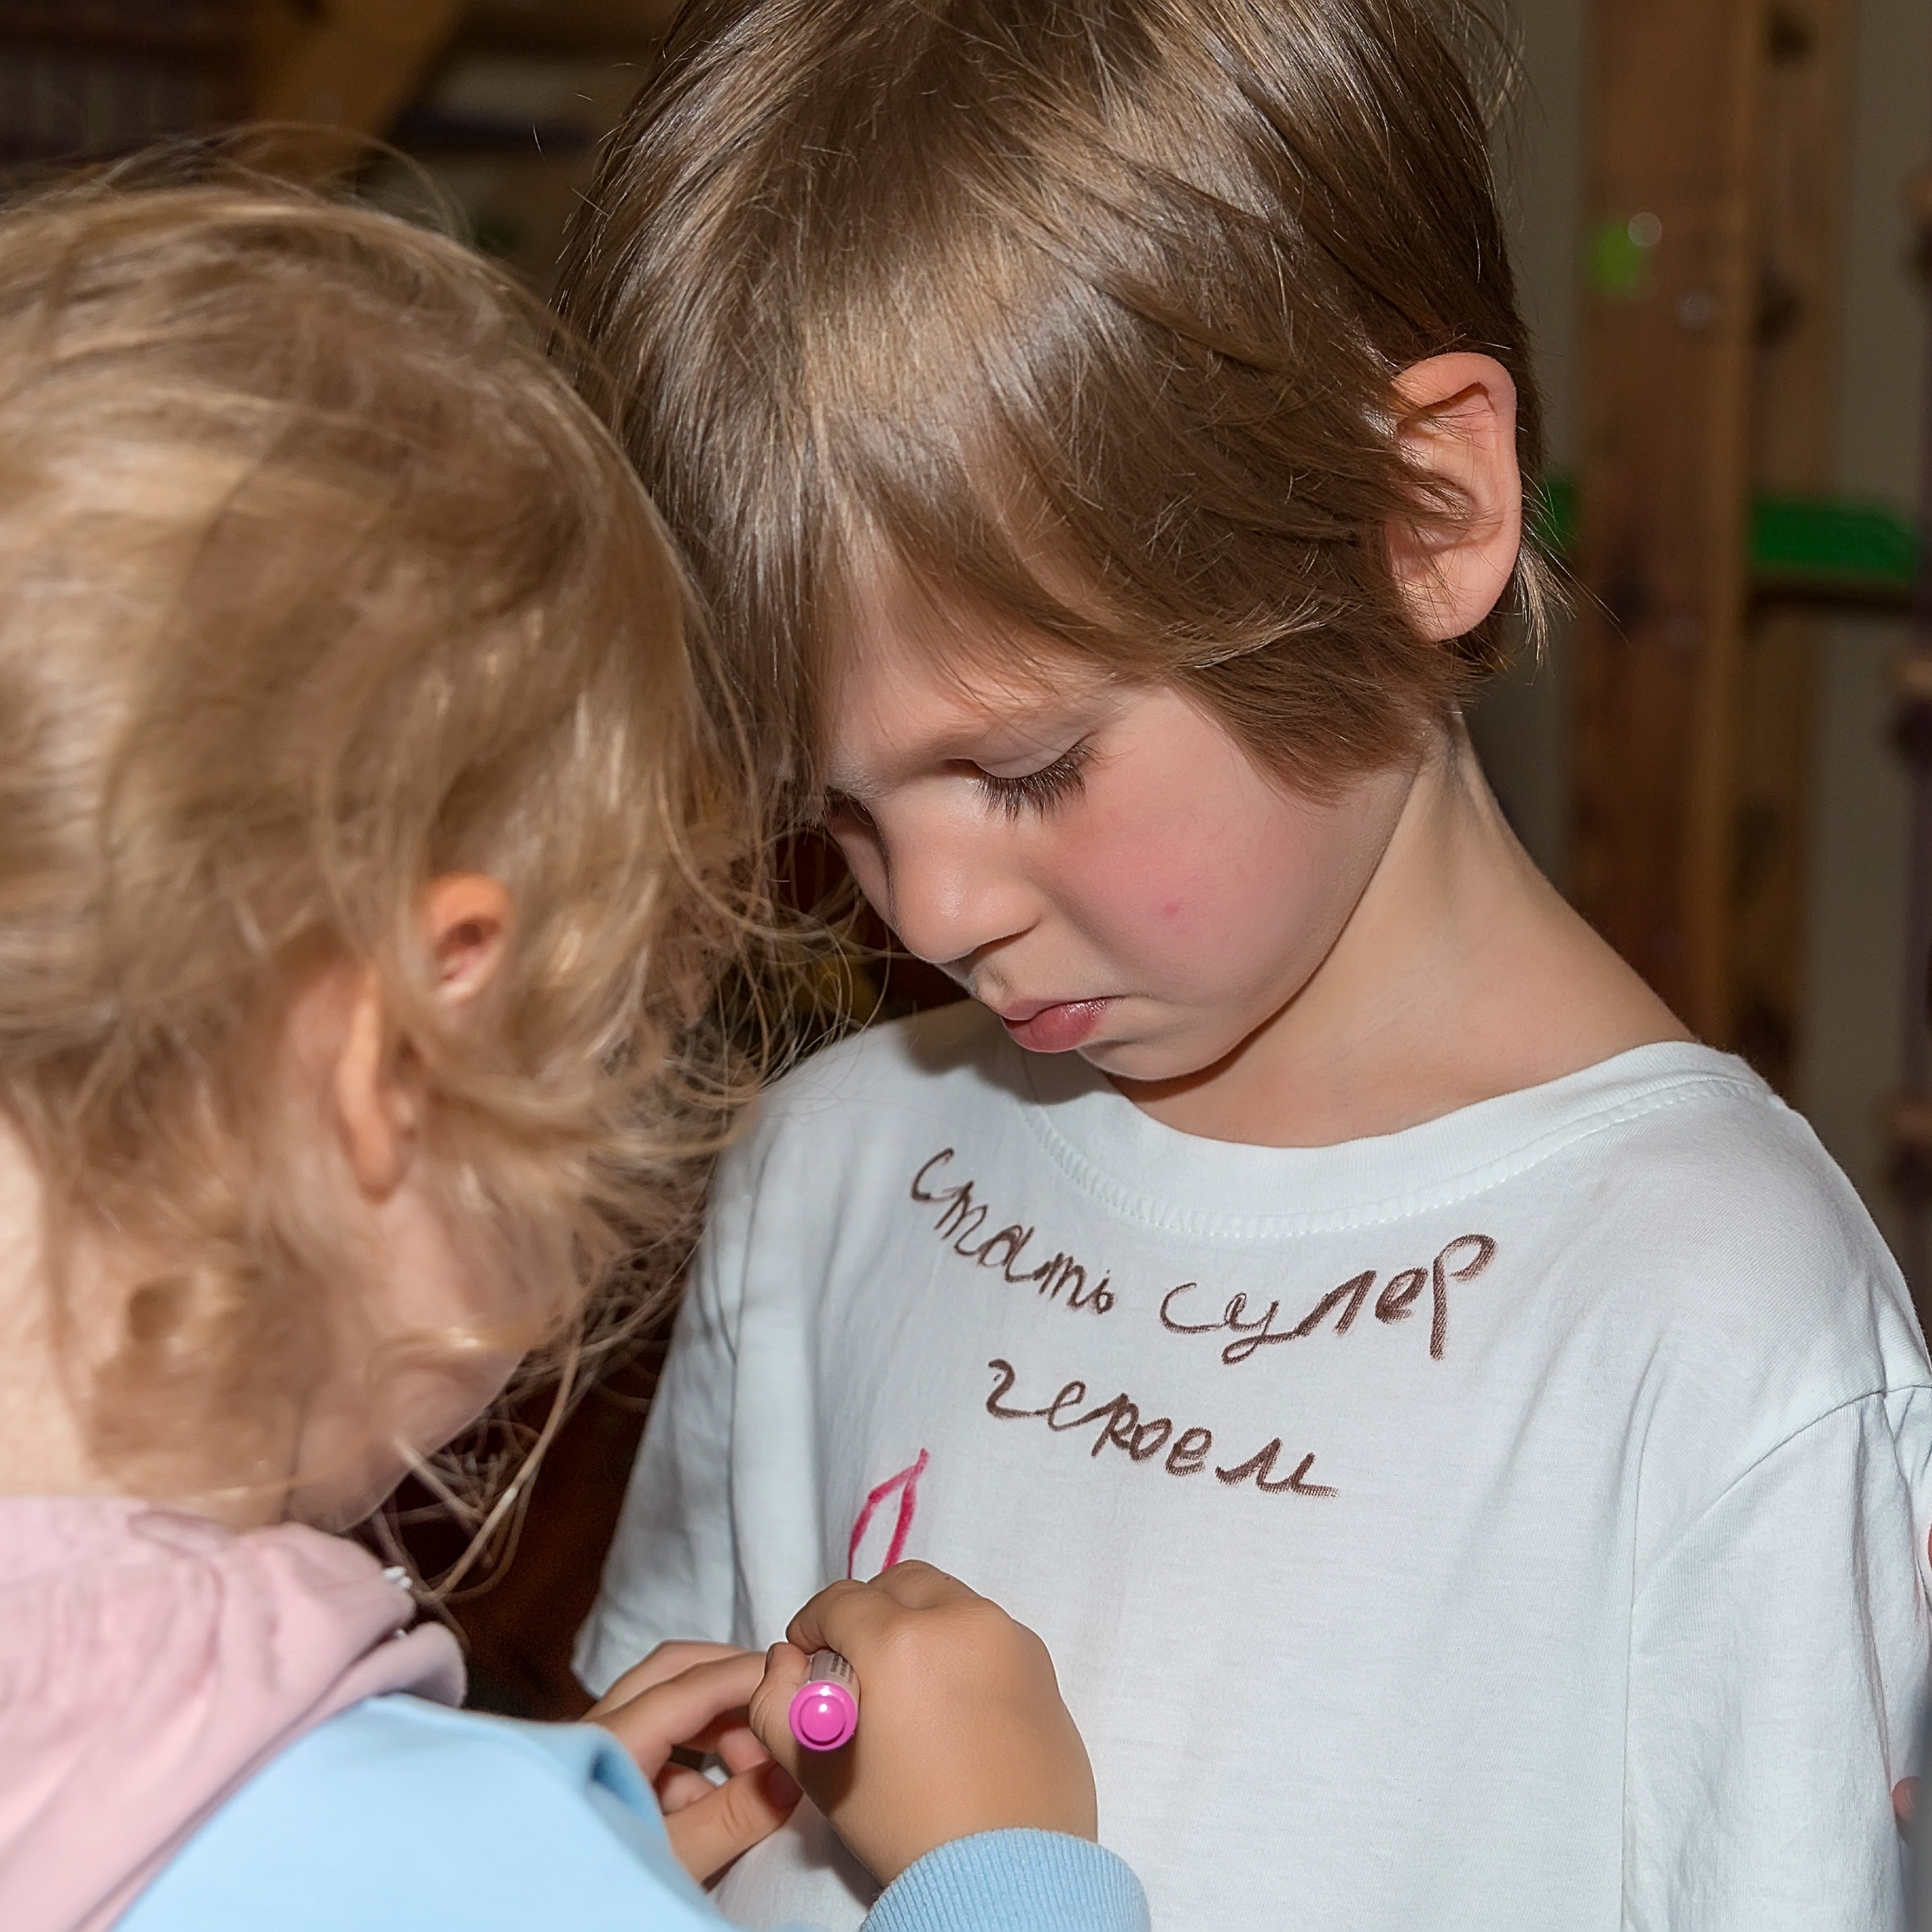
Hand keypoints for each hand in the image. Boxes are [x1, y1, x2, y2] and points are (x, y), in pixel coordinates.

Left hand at [590, 1641, 800, 1882]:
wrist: (541, 1915)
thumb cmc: (592, 1892)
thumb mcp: (673, 1862)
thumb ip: (733, 1816)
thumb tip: (791, 1775)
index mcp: (609, 1742)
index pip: (688, 1685)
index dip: (747, 1676)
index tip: (799, 1678)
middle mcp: (594, 1730)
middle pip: (671, 1673)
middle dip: (730, 1684)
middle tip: (778, 1706)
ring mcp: (593, 1751)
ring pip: (663, 1707)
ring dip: (716, 1727)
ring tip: (756, 1771)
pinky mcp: (599, 1776)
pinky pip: (653, 1746)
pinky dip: (693, 1761)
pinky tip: (718, 1804)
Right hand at [745, 1561, 1096, 1883]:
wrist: (1007, 1874)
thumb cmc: (906, 1826)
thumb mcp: (818, 1771)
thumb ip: (778, 1704)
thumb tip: (786, 1659)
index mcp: (901, 1642)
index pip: (839, 1601)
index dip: (812, 1625)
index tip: (808, 1657)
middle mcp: (961, 1620)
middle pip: (899, 1584)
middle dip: (868, 1611)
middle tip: (856, 1663)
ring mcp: (1009, 1638)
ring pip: (948, 1599)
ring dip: (917, 1622)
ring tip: (905, 1684)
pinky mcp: (1041, 1663)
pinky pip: (987, 1630)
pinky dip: (960, 1645)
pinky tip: (950, 1701)